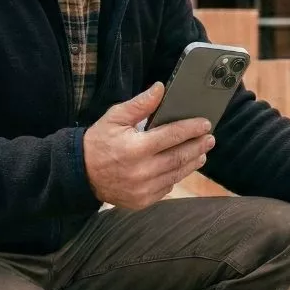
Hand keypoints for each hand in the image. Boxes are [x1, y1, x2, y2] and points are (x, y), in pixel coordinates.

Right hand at [83, 82, 215, 210]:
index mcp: (136, 148)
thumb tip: (161, 88)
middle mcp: (142, 171)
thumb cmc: (98, 142)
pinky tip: (182, 167)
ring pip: (176, 174)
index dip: (192, 129)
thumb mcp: (115, 117)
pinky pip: (166, 187)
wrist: (79, 173)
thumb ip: (140, 104)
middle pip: (179, 157)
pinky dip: (176, 176)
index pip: (173, 136)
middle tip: (210, 138)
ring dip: (192, 162)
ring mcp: (143, 189)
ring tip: (202, 153)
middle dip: (198, 146)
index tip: (205, 124)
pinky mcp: (141, 201)